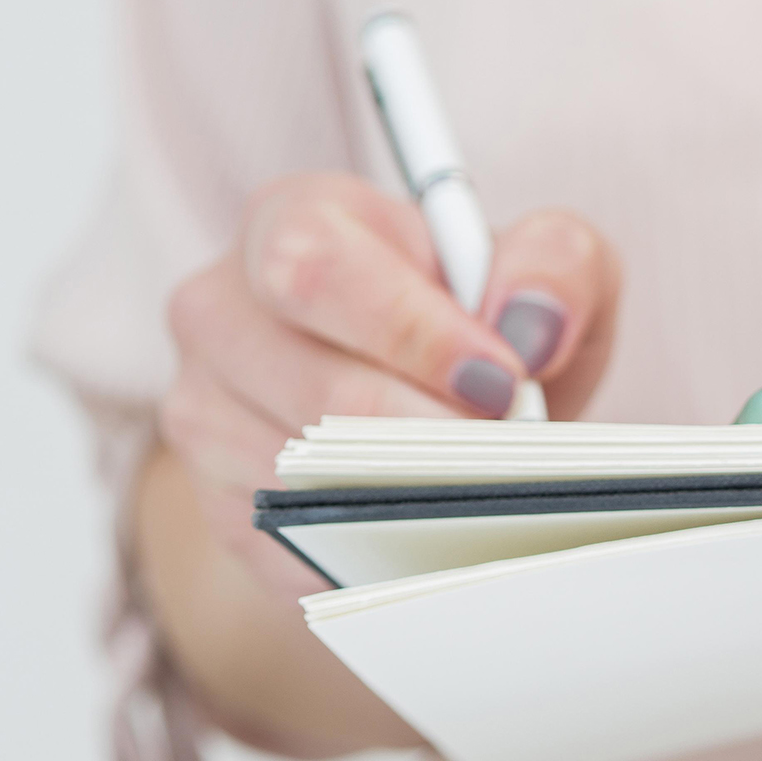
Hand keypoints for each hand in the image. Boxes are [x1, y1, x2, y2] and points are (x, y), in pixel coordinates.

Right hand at [161, 172, 621, 595]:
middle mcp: (223, 308)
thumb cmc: (484, 329)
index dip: (412, 330)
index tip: (499, 378)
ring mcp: (204, 409)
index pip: (319, 267)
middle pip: (311, 385)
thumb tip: (532, 321)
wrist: (439, 415)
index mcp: (295, 219)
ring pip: (302, 473)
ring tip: (481, 482)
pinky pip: (296, 538)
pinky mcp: (221, 503)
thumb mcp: (545, 276)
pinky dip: (378, 540)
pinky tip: (433, 525)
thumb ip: (556, 265)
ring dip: (409, 490)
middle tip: (502, 445)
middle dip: (426, 426)